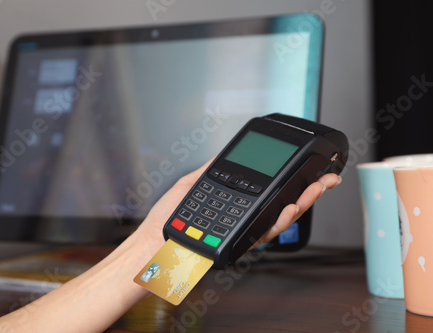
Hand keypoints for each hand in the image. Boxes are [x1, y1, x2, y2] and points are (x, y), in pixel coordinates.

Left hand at [133, 158, 341, 255]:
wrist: (154, 243)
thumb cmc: (168, 218)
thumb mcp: (193, 185)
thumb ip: (213, 170)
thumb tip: (226, 152)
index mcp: (237, 204)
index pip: (270, 192)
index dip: (291, 182)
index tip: (307, 169)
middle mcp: (244, 220)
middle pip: (283, 206)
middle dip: (308, 192)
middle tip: (328, 179)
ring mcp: (241, 232)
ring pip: (278, 221)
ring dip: (301, 205)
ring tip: (315, 190)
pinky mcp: (235, 243)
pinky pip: (261, 233)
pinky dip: (277, 221)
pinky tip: (288, 208)